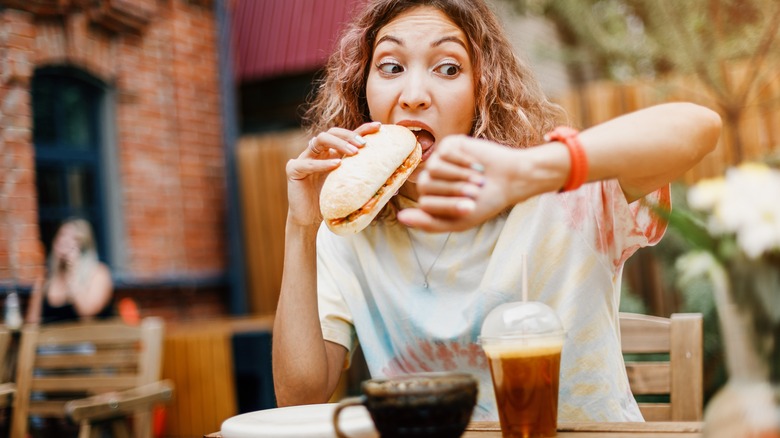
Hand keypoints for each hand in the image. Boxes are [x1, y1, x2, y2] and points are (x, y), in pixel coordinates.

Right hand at [286, 122, 380, 226]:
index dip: (362, 129)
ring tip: (354, 152)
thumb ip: (365, 184)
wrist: (308, 220)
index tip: (379, 127)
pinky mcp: (293, 169)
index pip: (347, 136)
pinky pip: (308, 162)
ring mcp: (304, 158)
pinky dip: (323, 164)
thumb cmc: (330, 204)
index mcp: (330, 153)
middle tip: (364, 144)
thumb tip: (395, 187)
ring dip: (339, 143)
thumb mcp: (350, 190)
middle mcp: (317, 151)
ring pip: (320, 139)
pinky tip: (336, 165)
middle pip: (332, 132)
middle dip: (349, 135)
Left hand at [398, 135, 538, 231]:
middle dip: (454, 190)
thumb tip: (401, 218)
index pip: (425, 203)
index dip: (448, 205)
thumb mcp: (459, 220)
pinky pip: (446, 153)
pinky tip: (478, 165)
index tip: (470, 207)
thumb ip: (430, 223)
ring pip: (434, 168)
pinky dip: (464, 161)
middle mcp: (430, 179)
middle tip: (476, 192)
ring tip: (479, 179)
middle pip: (426, 184)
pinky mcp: (449, 145)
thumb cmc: (485, 202)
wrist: (510, 180)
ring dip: (459, 176)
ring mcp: (438, 160)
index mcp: (430, 200)